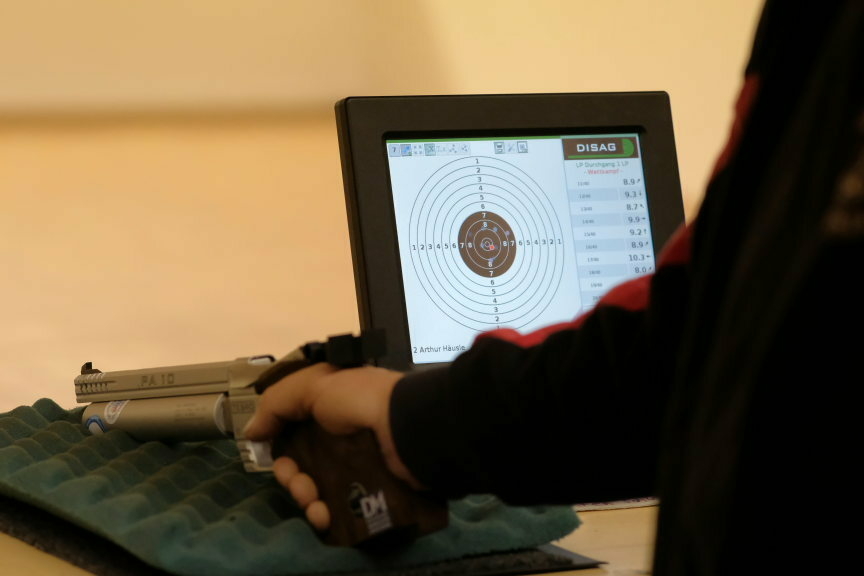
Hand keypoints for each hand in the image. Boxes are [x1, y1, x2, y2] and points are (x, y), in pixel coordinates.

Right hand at [243, 363, 420, 531]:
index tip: (267, 449)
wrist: (408, 429)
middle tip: (294, 479)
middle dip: (288, 474)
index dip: (276, 440)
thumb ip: (275, 404)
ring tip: (311, 500)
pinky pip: (334, 506)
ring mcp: (351, 463)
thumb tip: (252, 432)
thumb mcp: (312, 385)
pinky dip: (321, 513)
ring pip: (312, 486)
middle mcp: (337, 433)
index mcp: (327, 405)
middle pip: (298, 461)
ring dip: (303, 496)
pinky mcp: (364, 489)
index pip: (291, 427)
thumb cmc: (361, 399)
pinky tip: (322, 516)